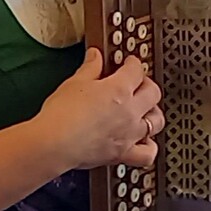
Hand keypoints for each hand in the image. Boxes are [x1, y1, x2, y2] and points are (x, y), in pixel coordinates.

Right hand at [34, 49, 163, 172]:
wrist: (54, 144)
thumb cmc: (61, 115)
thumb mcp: (74, 83)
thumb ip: (90, 68)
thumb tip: (95, 56)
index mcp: (119, 89)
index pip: (136, 70)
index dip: (134, 64)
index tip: (130, 63)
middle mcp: (129, 111)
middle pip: (153, 93)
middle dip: (147, 84)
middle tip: (138, 83)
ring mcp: (129, 134)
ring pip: (156, 121)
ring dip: (153, 113)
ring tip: (145, 110)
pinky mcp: (122, 154)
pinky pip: (147, 153)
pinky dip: (149, 146)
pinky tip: (142, 142)